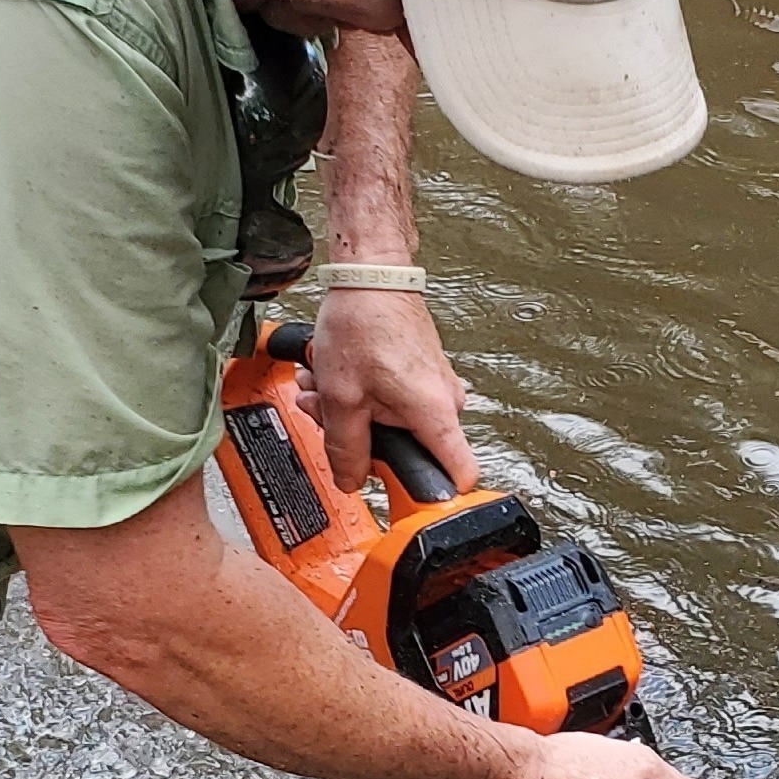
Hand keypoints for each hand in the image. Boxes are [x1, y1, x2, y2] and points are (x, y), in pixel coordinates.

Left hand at [304, 290, 478, 493]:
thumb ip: (346, 449)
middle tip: (324, 412)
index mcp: (434, 414)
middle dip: (357, 435)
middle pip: (404, 448)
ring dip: (349, 410)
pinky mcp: (421, 372)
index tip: (408, 504)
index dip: (433, 496)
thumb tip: (352, 482)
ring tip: (319, 384)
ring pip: (390, 421)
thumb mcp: (342, 396)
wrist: (371, 273)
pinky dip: (359, 390)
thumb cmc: (363, 323)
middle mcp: (444, 401)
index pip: (459, 475)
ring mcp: (434, 385)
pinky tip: (331, 373)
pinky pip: (390, 398)